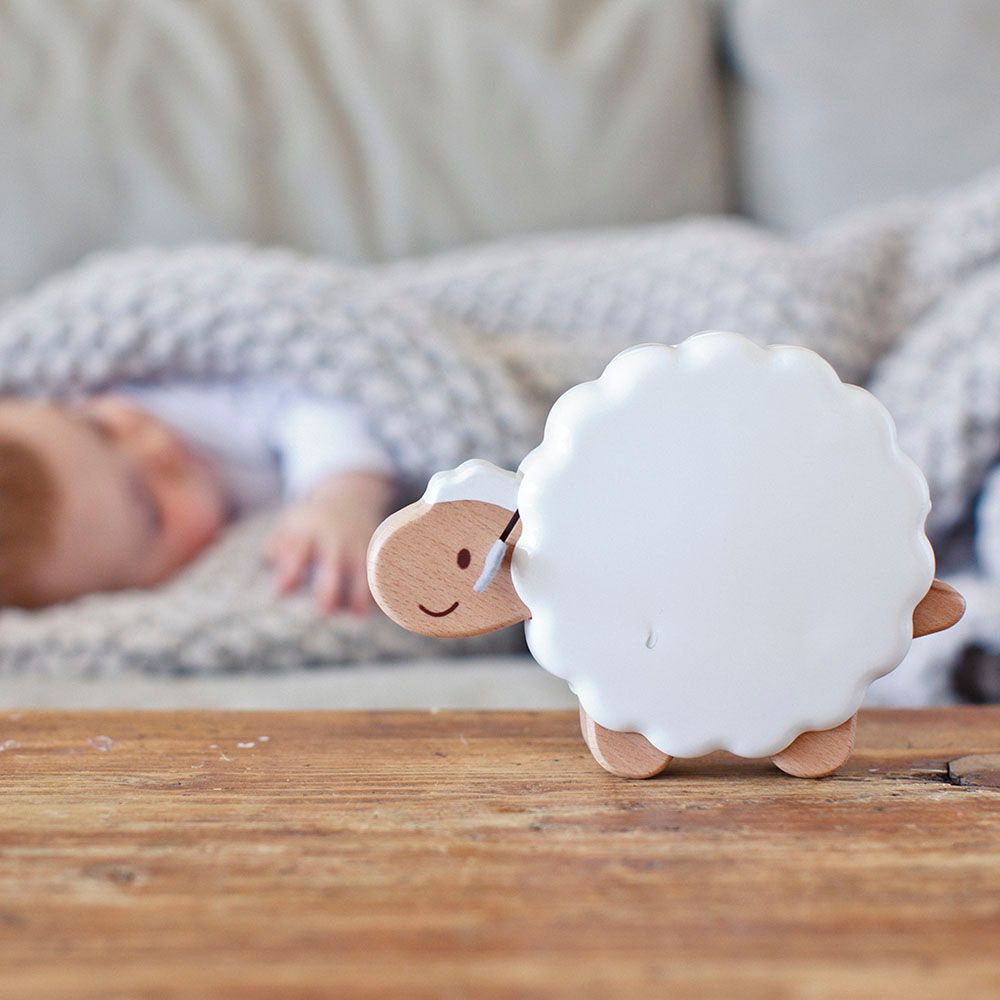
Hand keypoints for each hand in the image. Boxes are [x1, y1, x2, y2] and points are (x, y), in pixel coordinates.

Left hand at [266, 472, 395, 614]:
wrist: (350, 498)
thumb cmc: (312, 523)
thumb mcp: (291, 524)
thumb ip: (278, 547)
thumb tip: (276, 574)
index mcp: (309, 532)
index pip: (298, 550)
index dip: (291, 570)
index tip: (283, 591)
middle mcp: (336, 539)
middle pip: (334, 563)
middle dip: (331, 587)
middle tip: (326, 611)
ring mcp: (359, 545)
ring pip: (364, 569)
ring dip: (363, 592)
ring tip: (357, 613)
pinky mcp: (377, 551)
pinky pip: (383, 570)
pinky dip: (384, 587)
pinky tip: (383, 607)